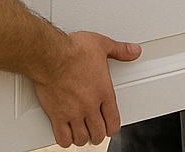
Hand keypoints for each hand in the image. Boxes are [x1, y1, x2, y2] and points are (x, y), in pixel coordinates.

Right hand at [33, 31, 141, 146]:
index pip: (113, 122)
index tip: (108, 125)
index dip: (112, 127)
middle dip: (97, 134)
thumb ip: (120, 50)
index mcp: (103, 92)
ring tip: (80, 132)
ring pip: (82, 138)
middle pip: (98, 134)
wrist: (50, 55)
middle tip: (94, 129)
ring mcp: (73, 112)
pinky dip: (65, 140)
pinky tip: (65, 134)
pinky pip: (62, 138)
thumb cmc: (73, 50)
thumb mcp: (102, 45)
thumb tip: (133, 50)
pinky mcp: (57, 115)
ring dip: (82, 137)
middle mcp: (90, 106)